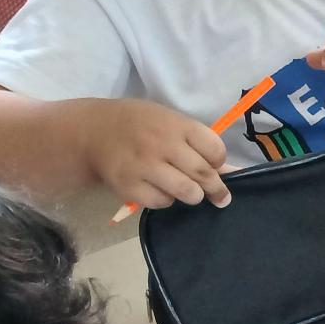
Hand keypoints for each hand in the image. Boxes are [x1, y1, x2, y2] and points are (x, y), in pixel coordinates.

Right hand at [83, 99, 229, 209]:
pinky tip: (161, 189)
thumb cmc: (140, 125)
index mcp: (176, 125)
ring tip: (189, 192)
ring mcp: (144, 166)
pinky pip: (162, 202)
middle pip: (203, 174)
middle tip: (220, 197)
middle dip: (216, 189)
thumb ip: (197, 142)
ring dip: (193, 195)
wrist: (94, 132)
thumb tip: (230, 170)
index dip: (219, 161)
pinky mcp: (129, 186)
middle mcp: (162, 144)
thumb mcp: (168, 121)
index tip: (216, 165)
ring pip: (187, 192)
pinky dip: (166, 200)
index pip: (214, 149)